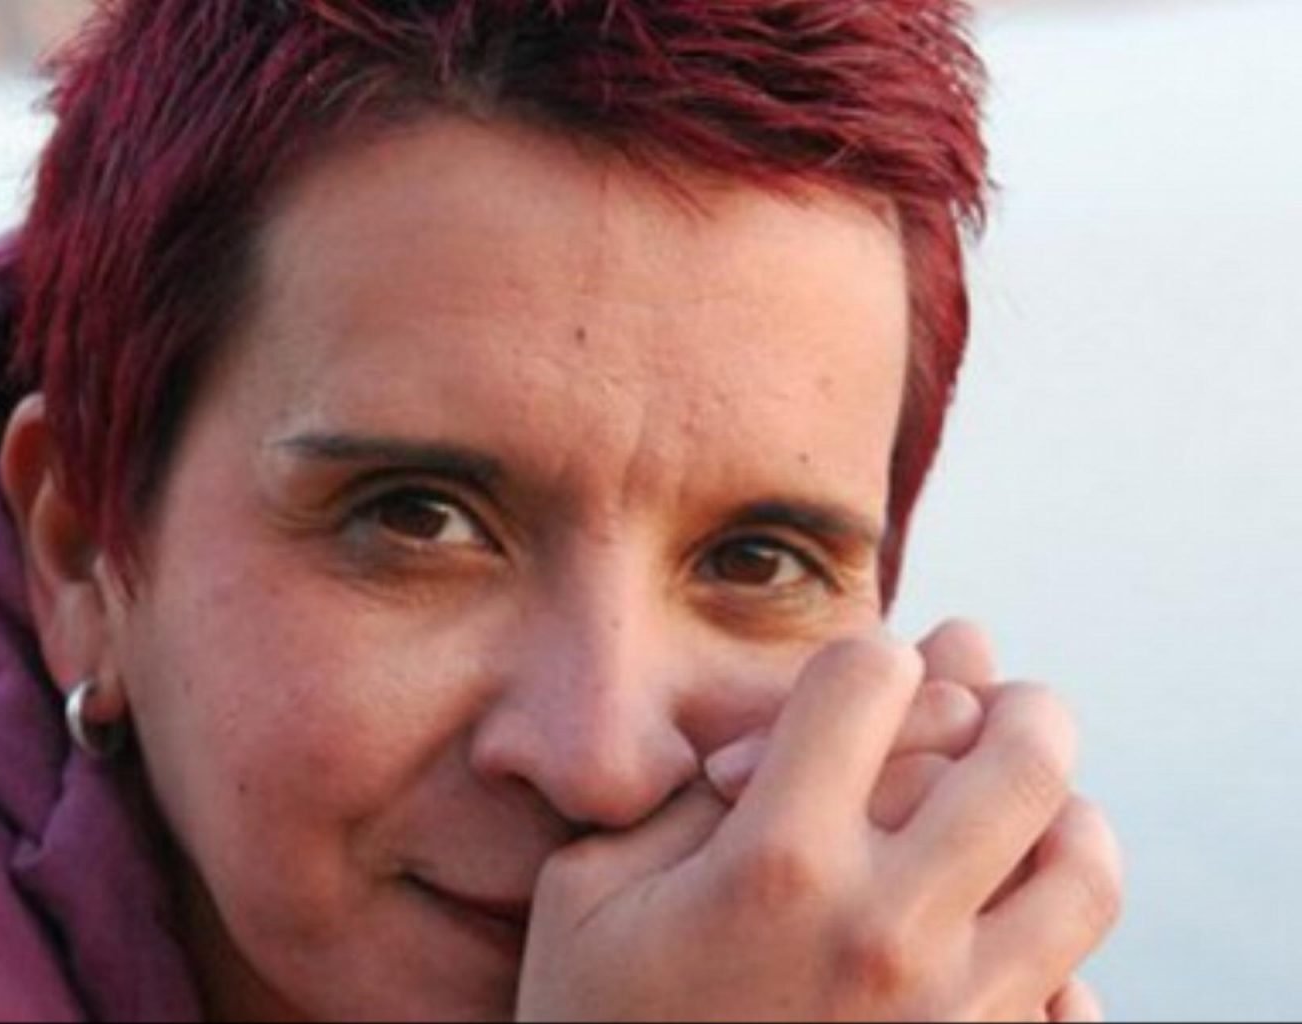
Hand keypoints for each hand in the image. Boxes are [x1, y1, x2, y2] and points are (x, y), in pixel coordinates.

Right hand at [707, 621, 1107, 1020]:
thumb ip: (685, 799)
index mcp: (773, 862)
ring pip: (1082, 868)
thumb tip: (784, 731)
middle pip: (1016, 756)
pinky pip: (1078, 989)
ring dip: (1067, 812)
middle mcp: (882, 928)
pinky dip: (1064, 939)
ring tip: (1036, 805)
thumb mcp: (592, 893)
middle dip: (1014, 704)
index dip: (875, 659)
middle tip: (999, 699)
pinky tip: (1017, 920)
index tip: (862, 688)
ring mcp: (950, 1013)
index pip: (872, 681)